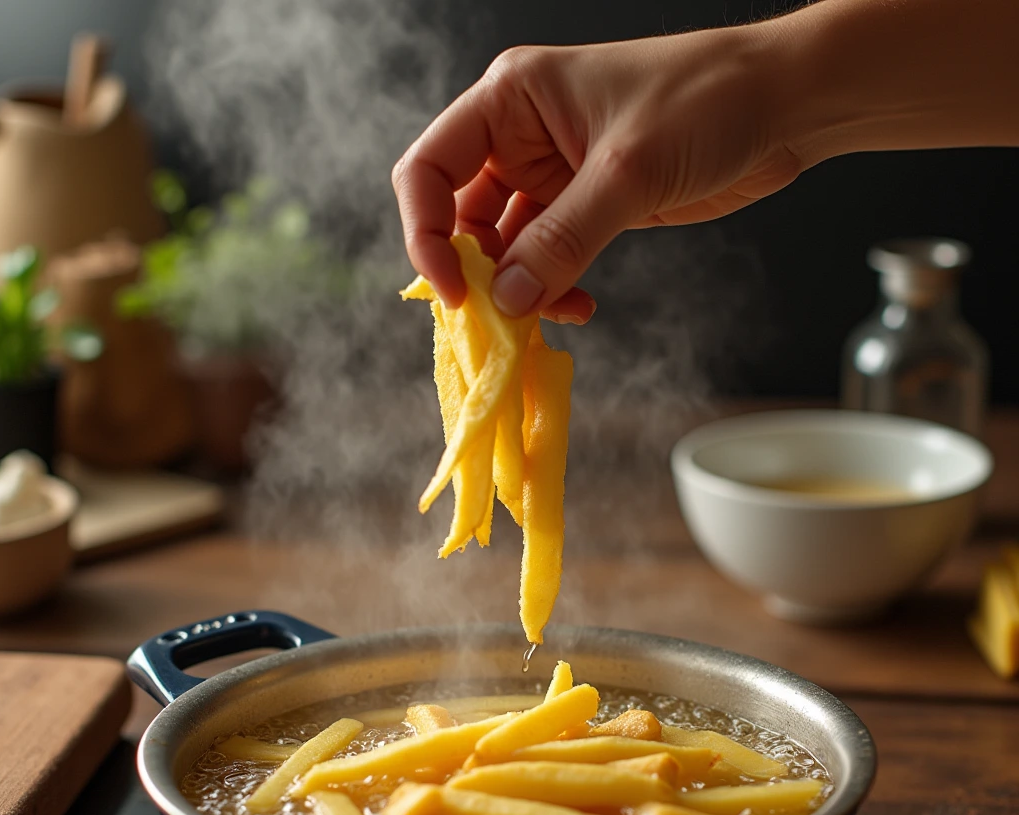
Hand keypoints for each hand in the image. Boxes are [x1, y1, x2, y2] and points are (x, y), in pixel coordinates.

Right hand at [392, 25, 800, 322]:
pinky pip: (544, 259)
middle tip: (502, 319)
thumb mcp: (627, 171)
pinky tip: (576, 305)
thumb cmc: (707, 102)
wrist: (781, 107)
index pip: (430, 169)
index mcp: (511, 101)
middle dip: (477, 272)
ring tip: (547, 316)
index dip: (426, 233)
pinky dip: (551, 289)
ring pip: (503, 247)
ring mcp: (550, 176)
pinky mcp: (583, 208)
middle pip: (460, 217)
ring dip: (518, 289)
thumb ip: (562, 239)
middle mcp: (519, 137)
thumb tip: (506, 300)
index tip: (455, 290)